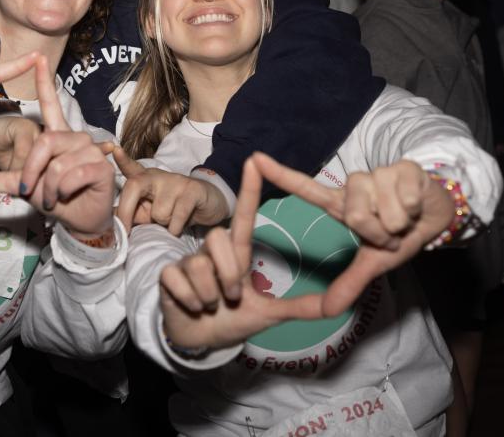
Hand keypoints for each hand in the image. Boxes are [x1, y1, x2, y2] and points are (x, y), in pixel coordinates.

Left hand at [0, 57, 115, 237]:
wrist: (80, 220)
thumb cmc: (55, 198)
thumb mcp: (23, 187)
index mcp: (57, 136)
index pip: (50, 104)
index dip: (44, 82)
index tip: (39, 58)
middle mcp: (75, 137)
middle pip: (44, 142)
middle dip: (31, 171)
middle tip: (32, 191)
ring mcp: (90, 150)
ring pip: (56, 164)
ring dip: (49, 188)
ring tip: (56, 196)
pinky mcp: (101, 166)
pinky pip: (70, 176)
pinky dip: (62, 192)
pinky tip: (69, 196)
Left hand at [112, 147, 229, 235]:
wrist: (209, 205)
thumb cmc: (174, 209)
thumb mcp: (148, 212)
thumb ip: (130, 212)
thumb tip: (106, 220)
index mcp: (145, 178)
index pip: (131, 167)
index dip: (122, 160)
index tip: (114, 150)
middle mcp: (157, 175)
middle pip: (134, 186)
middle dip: (126, 210)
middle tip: (125, 230)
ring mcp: (175, 181)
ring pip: (158, 212)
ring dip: (163, 224)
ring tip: (171, 220)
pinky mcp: (192, 190)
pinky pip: (176, 217)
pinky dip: (175, 228)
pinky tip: (179, 226)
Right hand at [160, 157, 324, 351]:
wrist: (200, 341)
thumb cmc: (233, 319)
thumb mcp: (268, 314)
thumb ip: (300, 308)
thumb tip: (337, 306)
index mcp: (236, 255)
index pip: (243, 217)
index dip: (248, 191)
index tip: (254, 162)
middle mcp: (211, 252)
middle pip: (219, 239)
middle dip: (227, 276)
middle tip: (230, 298)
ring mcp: (188, 262)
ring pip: (199, 265)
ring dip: (209, 295)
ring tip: (209, 305)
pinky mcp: (167, 275)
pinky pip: (178, 281)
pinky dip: (189, 301)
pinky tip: (191, 306)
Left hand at [250, 152, 454, 316]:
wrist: (438, 217)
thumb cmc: (401, 234)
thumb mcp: (375, 262)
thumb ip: (350, 283)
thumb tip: (328, 311)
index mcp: (341, 205)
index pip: (307, 188)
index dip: (281, 174)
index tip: (255, 158)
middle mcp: (354, 186)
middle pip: (355, 216)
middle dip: (379, 234)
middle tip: (390, 232)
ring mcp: (377, 174)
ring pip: (381, 210)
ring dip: (398, 223)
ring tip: (403, 218)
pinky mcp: (403, 167)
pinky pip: (405, 198)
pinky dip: (414, 210)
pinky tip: (416, 204)